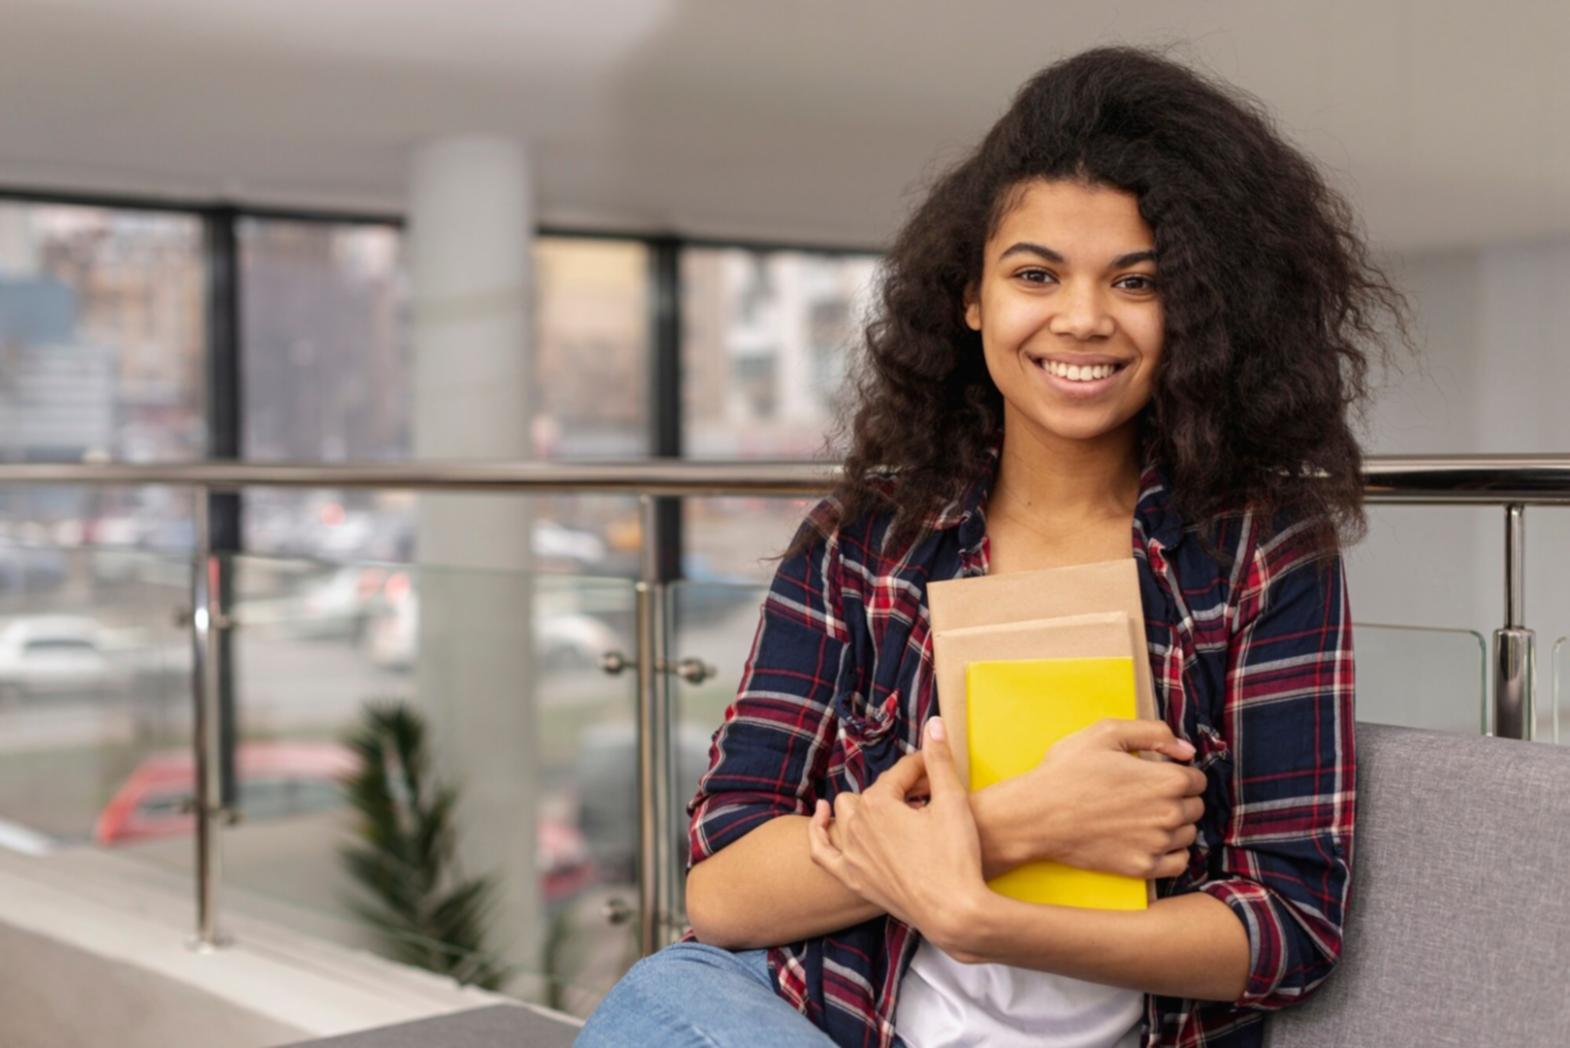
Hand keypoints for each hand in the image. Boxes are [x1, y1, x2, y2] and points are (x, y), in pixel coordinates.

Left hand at [808, 717, 987, 939]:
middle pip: (873, 792)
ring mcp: (851, 853)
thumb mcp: (953, 801)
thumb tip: (932, 722)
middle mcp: (858, 825)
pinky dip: (819, 831)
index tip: (938, 770)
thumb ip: (939, 759)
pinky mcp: (853, 878)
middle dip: (895, 790)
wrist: (954, 912)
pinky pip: (823, 851)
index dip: (922, 769)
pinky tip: (823, 817)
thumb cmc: (957, 856)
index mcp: (880, 802)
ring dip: (864, 806)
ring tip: (892, 810)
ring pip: (845, 814)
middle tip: (925, 798)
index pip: (900, 774)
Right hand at [974, 718, 1206, 880]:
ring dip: (1175, 824)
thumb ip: (1155, 733)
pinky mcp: (1142, 867)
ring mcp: (1157, 844)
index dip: (1179, 772)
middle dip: (1178, 797)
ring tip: (1144, 815)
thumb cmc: (1067, 771)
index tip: (1159, 773)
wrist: (1036, 816)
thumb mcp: (1105, 733)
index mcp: (1166, 780)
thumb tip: (1187, 750)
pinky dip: (1171, 852)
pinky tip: (1150, 840)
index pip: (1198, 779)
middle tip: (1147, 793)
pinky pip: (1178, 863)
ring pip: (1188, 833)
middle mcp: (1169, 815)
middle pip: (1196, 806)